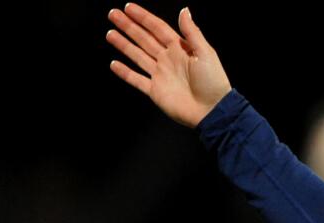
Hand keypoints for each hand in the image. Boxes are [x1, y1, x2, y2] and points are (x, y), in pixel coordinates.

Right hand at [107, 4, 231, 127]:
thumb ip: (192, 32)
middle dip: (128, 27)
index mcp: (180, 49)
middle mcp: (168, 60)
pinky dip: (125, 73)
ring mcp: (160, 75)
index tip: (128, 7)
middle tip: (113, 14)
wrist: (212, 111)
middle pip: (144, 39)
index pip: (158, 28)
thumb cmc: (213, 82)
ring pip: (138, 56)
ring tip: (110, 34)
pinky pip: (136, 80)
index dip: (144, 18)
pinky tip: (113, 64)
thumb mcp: (206, 53)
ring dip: (124, 45)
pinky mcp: (155, 91)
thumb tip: (184, 10)